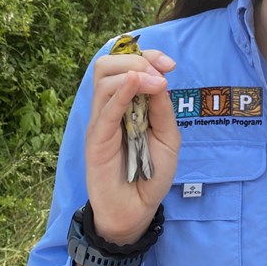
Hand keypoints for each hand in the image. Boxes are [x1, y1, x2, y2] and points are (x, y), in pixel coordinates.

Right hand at [84, 48, 179, 245]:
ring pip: (103, 80)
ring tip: (156, 84)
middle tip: (160, 75)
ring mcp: (101, 122)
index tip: (170, 65)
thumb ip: (162, 109)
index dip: (147, 56)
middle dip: (137, 60)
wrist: (137, 209)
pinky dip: (121, 92)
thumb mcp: (168, 137)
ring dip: (133, 73)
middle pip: (107, 64)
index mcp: (127, 104)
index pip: (126, 65)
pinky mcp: (96, 139)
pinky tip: (135, 84)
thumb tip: (160, 79)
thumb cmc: (152, 174)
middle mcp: (110, 108)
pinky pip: (105, 109)